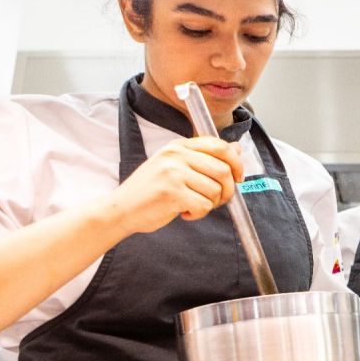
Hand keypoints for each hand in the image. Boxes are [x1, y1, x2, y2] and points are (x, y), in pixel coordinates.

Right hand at [108, 137, 243, 234]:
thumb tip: (237, 149)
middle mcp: (176, 155)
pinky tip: (184, 212)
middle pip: (223, 170)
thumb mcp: (177, 167)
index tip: (238, 178)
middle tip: (217, 200)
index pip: (220, 146)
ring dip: (211, 204)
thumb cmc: (152, 191)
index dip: (237, 164)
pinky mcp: (171, 192)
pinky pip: (204, 205)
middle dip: (228, 190)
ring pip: (215, 190)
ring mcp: (173, 172)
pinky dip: (198, 214)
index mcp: (179, 146)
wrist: (121, 209)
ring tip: (193, 205)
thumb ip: (205, 158)